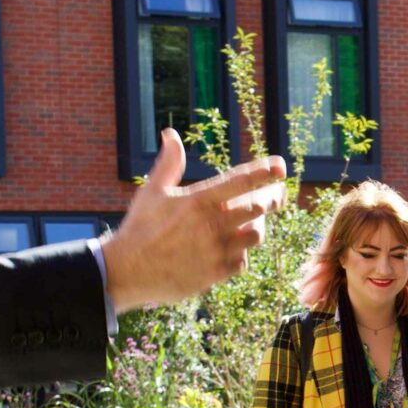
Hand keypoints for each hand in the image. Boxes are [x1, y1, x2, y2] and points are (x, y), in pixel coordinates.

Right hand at [97, 131, 287, 312]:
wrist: (128, 271)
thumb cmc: (140, 228)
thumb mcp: (152, 191)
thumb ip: (169, 163)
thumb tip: (171, 134)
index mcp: (198, 200)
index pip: (239, 181)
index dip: (263, 172)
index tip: (280, 166)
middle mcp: (211, 224)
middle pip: (257, 208)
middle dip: (272, 198)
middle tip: (277, 194)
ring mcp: (216, 250)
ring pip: (255, 235)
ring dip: (257, 226)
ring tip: (252, 222)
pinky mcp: (216, 273)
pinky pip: (242, 260)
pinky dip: (242, 252)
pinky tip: (234, 247)